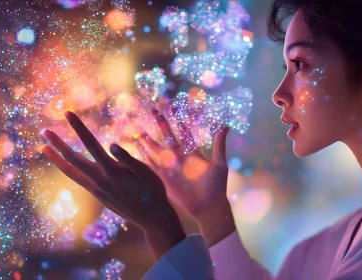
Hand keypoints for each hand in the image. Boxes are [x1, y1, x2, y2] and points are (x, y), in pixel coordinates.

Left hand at [41, 111, 185, 258]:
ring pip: (71, 172)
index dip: (79, 127)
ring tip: (44, 148)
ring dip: (56, 159)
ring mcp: (97, 189)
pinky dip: (69, 169)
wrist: (152, 219)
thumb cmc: (153, 192)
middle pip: (73, 159)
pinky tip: (68, 164)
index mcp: (112, 171)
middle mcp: (100, 180)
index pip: (91, 144)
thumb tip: (112, 145)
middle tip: (44, 131)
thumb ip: (128, 159)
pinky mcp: (98, 195)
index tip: (68, 113)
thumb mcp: (147, 173)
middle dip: (58, 143)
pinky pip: (79, 179)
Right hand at [138, 109, 234, 245]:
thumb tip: (225, 126)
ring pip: (157, 150)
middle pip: (168, 137)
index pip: (184, 132)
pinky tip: (135, 152)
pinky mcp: (164, 179)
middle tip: (154, 110)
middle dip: (161, 124)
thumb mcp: (219, 164)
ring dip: (149, 141)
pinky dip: (143, 160)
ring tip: (139, 130)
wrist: (208, 207)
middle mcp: (180, 158)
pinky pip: (151, 167)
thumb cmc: (216, 186)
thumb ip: (219, 145)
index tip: (174, 106)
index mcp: (193, 153)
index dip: (180, 120)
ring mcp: (171, 168)